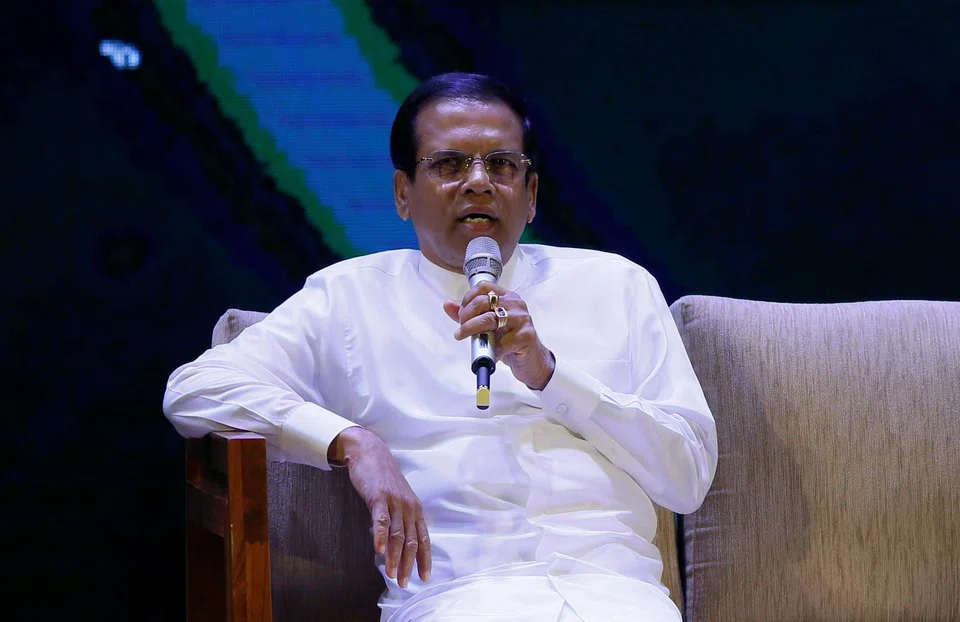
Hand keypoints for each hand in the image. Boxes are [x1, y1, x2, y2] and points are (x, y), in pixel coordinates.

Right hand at [332, 427, 430, 586]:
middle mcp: (408, 507)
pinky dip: (380, 536)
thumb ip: (398, 519)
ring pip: (397, 534)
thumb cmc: (383, 479)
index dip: (424, 559)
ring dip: (394, 556)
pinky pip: (381, 520)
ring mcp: (394, 502)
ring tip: (391, 574)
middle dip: (408, 564)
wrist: (371, 453)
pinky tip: (379, 551)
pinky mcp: (379, 497)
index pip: (423, 539)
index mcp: (415, 509)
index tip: (424, 578)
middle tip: (403, 582)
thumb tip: (396, 543)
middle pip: (411, 541)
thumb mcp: (397, 499)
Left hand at [443, 282, 555, 390]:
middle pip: (482, 302)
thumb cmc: (510, 341)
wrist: (531, 361)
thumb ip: (469, 315)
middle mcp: (516, 304)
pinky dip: (491, 350)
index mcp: (507, 297)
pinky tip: (490, 354)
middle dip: (466, 317)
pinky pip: (501, 342)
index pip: (484, 287)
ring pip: (489, 320)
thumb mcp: (488, 326)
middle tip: (461, 331)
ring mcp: (522, 319)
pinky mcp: (526, 336)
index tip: (461, 314)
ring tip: (466, 339)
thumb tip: (448, 305)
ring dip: (472, 331)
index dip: (467, 299)